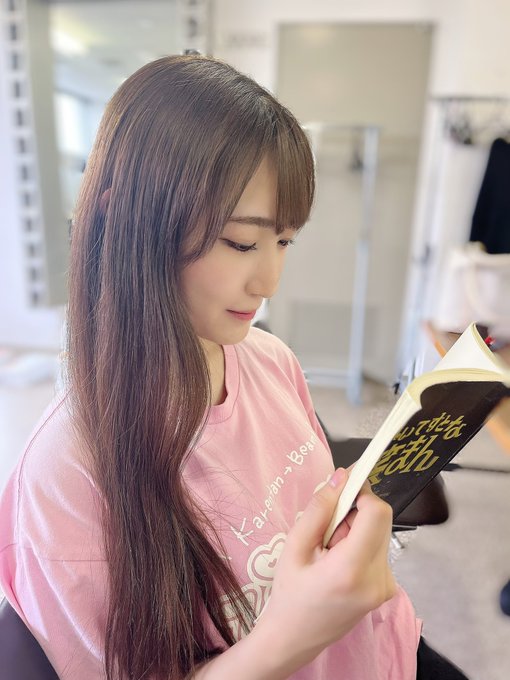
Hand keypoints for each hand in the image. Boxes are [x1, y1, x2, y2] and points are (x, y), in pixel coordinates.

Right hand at [254, 468, 396, 672]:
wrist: (294, 639)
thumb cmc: (289, 593)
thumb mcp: (294, 546)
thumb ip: (319, 509)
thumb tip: (340, 478)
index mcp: (352, 569)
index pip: (377, 513)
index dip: (363, 492)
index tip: (344, 487)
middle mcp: (377, 579)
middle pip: (380, 520)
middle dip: (355, 513)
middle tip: (327, 530)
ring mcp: (386, 587)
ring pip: (380, 533)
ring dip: (357, 530)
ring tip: (330, 550)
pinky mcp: (387, 590)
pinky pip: (379, 549)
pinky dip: (361, 546)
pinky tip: (339, 563)